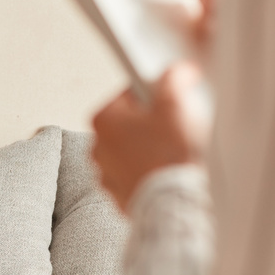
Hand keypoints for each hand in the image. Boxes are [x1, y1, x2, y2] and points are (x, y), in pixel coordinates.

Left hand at [91, 62, 210, 212]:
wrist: (171, 203)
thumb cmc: (167, 156)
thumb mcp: (173, 107)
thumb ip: (173, 81)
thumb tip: (177, 71)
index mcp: (103, 119)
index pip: (130, 93)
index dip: (156, 94)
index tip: (172, 101)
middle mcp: (97, 145)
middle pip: (131, 121)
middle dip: (154, 123)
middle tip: (176, 129)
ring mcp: (105, 170)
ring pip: (133, 147)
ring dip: (151, 146)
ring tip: (172, 153)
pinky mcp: (117, 191)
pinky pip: (134, 171)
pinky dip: (148, 169)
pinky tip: (165, 170)